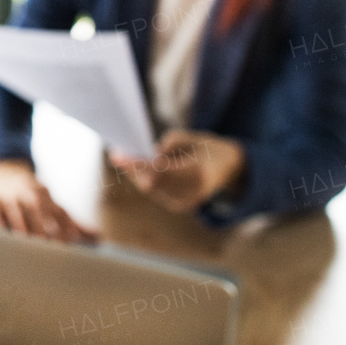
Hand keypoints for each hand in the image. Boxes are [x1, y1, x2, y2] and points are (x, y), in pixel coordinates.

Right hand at [0, 159, 95, 241]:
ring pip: (16, 210)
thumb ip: (73, 222)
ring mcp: (10, 194)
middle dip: (43, 228)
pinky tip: (3, 232)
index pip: (58, 210)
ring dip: (21, 226)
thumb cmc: (34, 195)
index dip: (65, 226)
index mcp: (45, 194)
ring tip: (27, 244)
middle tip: (49, 249)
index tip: (72, 242)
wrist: (7, 171)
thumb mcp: (53, 204)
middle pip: (38, 209)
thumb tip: (99, 237)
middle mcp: (29, 192)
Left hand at [109, 130, 245, 213]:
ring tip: (122, 158)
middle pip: (151, 184)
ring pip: (150, 189)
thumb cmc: (206, 148)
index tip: (117, 155)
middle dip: (132, 169)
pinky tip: (134, 169)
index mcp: (198, 174)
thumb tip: (142, 156)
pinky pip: (156, 193)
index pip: (159, 172)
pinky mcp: (181, 206)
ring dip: (135, 174)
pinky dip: (143, 180)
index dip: (136, 164)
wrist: (228, 167)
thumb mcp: (188, 138)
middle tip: (117, 153)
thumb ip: (166, 146)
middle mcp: (193, 193)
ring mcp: (187, 203)